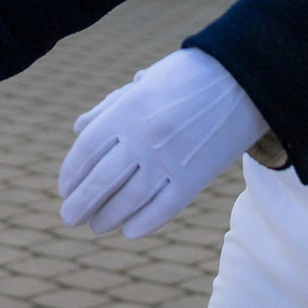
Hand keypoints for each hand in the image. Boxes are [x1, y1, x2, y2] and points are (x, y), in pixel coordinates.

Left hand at [57, 47, 265, 239]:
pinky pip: (162, 209)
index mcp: (127, 110)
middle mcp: (143, 138)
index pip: (85, 150)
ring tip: (95, 225)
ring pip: (127, 201)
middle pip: (100, 181)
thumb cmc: (189, 76)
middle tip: (69, 217)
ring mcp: (169, 161)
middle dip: (80, 204)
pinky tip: (128, 230)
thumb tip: (78, 128)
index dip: (71, 173)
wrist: (244, 80)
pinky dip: (142, 223)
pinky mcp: (194, 178)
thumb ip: (111, 107)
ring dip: (106, 217)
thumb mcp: (145, 82)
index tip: (64, 188)